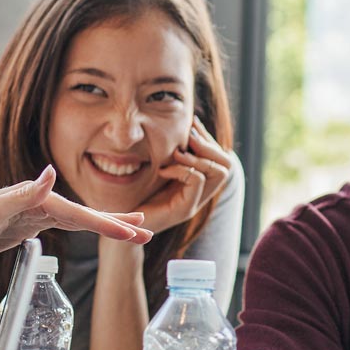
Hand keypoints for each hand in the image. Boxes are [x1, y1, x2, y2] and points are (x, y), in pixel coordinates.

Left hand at [0, 166, 150, 269]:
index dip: (107, 223)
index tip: (134, 232)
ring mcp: (34, 214)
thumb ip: (22, 194)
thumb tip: (52, 173)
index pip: (79, 213)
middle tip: (147, 232)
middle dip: (117, 223)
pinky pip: (65, 227)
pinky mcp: (26, 226)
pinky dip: (85, 229)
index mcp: (36, 198)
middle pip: (85, 215)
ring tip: (133, 232)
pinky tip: (95, 229)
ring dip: (106, 226)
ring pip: (79, 220)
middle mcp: (38, 202)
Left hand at [134, 118, 230, 233]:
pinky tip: (163, 170)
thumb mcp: (155, 168)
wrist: (122, 224)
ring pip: (219, 172)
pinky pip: (197, 180)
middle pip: (227, 165)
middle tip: (188, 138)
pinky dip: (181, 169)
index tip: (191, 125)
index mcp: (196, 184)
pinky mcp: (184, 210)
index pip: (220, 158)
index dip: (208, 139)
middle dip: (209, 146)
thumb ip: (169, 154)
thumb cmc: (134, 195)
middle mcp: (200, 195)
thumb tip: (181, 126)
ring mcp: (194, 203)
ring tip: (177, 153)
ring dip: (199, 157)